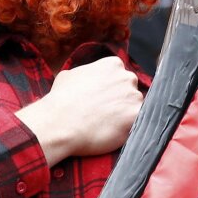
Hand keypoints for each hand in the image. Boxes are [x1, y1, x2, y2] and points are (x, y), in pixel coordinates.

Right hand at [16, 56, 143, 165]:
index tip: (104, 101)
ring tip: (107, 125)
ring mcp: (134, 96)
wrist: (59, 123)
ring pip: (136, 107)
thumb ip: (86, 72)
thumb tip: (88, 77)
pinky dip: (129, 128)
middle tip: (106, 114)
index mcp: (113, 65)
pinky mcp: (136, 116)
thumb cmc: (60, 100)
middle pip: (131, 90)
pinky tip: (115, 132)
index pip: (121, 77)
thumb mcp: (69, 75)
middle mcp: (127, 77)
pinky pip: (138, 122)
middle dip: (121, 101)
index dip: (113, 91)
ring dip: (126, 115)